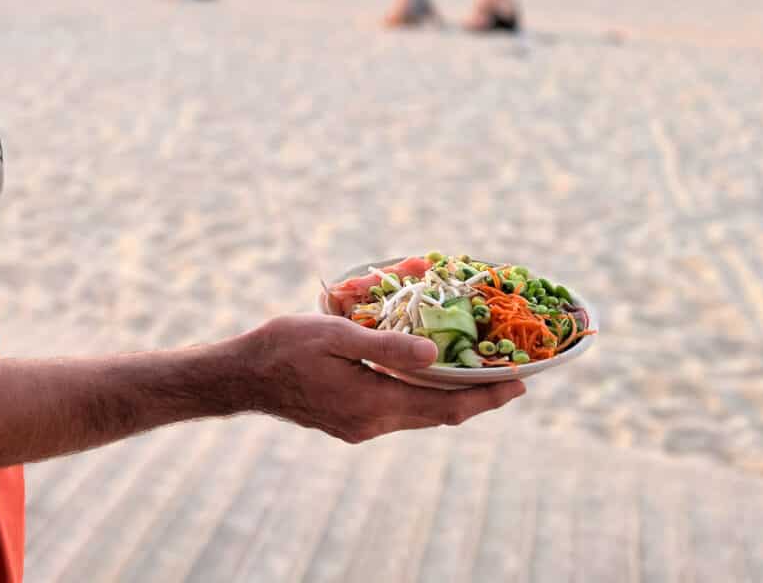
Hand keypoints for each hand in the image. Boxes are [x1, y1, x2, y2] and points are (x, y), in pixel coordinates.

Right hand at [239, 314, 524, 442]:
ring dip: (448, 398)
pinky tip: (423, 378)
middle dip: (476, 398)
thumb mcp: (334, 335)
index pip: (446, 406)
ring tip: (474, 375)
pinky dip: (420, 397)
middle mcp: (372, 424)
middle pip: (438, 415)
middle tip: (509, 378)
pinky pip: (396, 412)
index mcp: (374, 404)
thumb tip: (434, 354)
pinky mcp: (346, 423)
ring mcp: (358, 428)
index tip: (521, 384)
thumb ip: (385, 346)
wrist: (241, 377)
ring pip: (417, 415)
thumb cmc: (283, 347)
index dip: (487, 396)